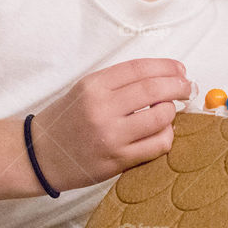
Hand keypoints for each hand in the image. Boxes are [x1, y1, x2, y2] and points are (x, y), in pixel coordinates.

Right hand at [31, 58, 190, 190]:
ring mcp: (110, 136)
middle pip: (154, 90)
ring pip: (161, 118)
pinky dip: (167, 136)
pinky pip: (157, 145)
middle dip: (179, 86)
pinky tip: (162, 132)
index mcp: (93, 86)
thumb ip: (120, 82)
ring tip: (168, 111)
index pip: (140, 68)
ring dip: (172, 112)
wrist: (39, 155)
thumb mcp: (86, 90)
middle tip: (187, 87)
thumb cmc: (68, 119)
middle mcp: (101, 109)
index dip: (167, 67)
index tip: (180, 69)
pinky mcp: (117, 160)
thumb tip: (165, 75)